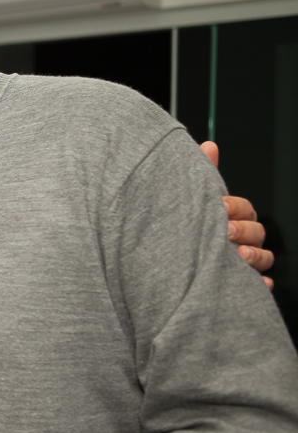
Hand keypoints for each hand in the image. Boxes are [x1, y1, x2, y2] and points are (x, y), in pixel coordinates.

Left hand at [201, 142, 274, 288]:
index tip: (220, 206)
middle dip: (244, 230)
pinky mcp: (243, 284)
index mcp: (234, 217)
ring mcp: (246, 262)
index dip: (235, 207)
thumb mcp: (195, 201)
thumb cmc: (187, 226)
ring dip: (256, 255)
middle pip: (257, 231)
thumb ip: (204, 174)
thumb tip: (209, 145)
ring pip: (265, 258)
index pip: (245, 208)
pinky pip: (260, 286)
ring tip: (240, 255)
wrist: (167, 263)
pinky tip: (255, 283)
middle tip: (225, 231)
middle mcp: (244, 239)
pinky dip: (260, 285)